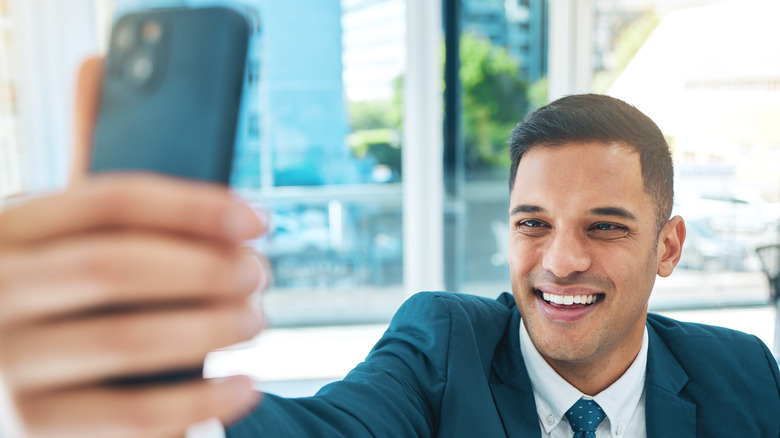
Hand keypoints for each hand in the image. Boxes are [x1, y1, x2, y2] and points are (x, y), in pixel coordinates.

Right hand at [0, 58, 268, 437]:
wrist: (6, 383)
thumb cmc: (54, 290)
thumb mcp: (56, 229)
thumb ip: (87, 164)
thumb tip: (100, 65)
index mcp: (8, 230)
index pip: (106, 200)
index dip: (194, 205)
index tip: (257, 220)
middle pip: (117, 267)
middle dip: (206, 269)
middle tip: (260, 273)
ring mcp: (11, 366)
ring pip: (127, 340)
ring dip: (211, 327)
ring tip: (257, 319)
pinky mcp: (36, 429)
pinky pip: (130, 419)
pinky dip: (199, 403)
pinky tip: (244, 387)